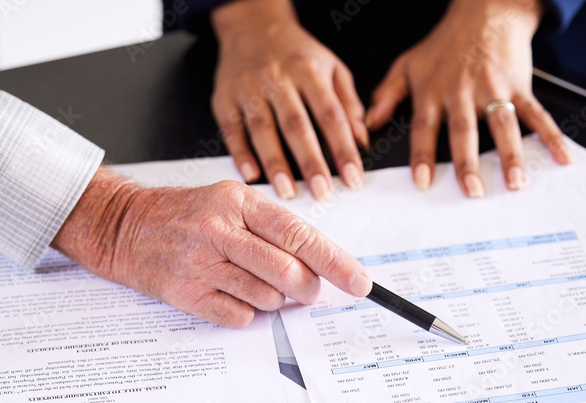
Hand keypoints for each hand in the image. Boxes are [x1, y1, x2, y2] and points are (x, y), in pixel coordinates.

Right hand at [52, 169, 372, 326]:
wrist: (125, 226)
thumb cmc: (187, 215)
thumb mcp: (230, 204)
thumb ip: (273, 230)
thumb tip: (320, 269)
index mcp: (238, 202)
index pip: (300, 236)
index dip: (336, 263)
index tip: (359, 283)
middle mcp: (219, 230)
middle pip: (288, 273)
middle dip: (307, 289)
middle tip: (305, 291)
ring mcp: (200, 262)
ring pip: (267, 299)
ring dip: (273, 301)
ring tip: (250, 282)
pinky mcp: (185, 292)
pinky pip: (239, 316)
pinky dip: (246, 313)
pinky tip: (230, 294)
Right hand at [210, 0, 368, 200]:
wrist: (252, 26)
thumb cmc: (296, 53)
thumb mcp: (331, 68)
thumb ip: (348, 105)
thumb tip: (361, 141)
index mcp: (309, 71)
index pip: (331, 116)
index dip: (343, 149)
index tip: (353, 179)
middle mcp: (278, 78)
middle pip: (296, 125)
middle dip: (311, 162)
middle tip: (322, 192)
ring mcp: (248, 87)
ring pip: (263, 129)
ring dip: (275, 164)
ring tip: (287, 192)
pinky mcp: (224, 98)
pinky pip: (232, 129)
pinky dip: (240, 154)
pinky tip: (252, 175)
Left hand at [364, 0, 569, 196]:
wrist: (485, 10)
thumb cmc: (445, 42)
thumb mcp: (408, 64)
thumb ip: (387, 95)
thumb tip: (368, 124)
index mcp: (433, 92)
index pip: (425, 128)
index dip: (422, 156)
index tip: (422, 182)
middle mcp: (463, 93)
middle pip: (465, 132)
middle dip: (468, 163)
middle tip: (472, 191)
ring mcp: (493, 90)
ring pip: (502, 127)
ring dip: (510, 156)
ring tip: (514, 183)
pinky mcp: (519, 86)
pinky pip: (536, 115)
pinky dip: (551, 137)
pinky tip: (561, 158)